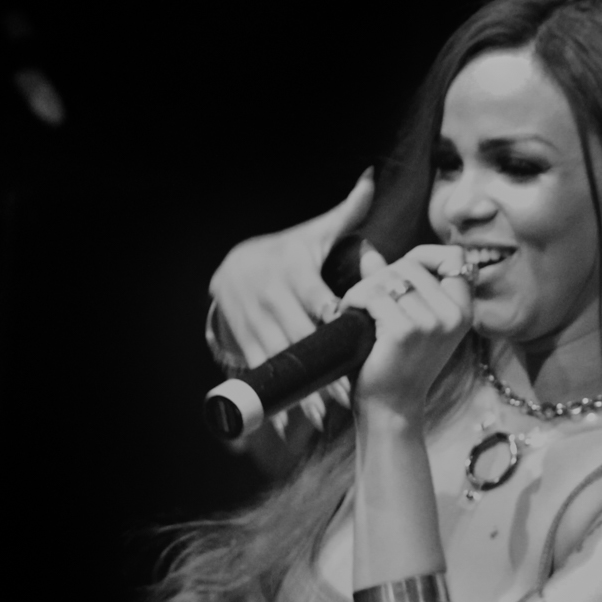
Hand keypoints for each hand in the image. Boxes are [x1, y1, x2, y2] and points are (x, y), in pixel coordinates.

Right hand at [207, 172, 374, 430]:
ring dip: (302, 391)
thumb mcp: (312, 232)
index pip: (317, 299)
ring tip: (325, 417)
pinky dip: (275, 399)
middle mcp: (270, 297)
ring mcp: (254, 322)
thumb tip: (371, 178)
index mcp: (291, 269)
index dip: (335, 323)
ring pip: (281, 361)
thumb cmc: (286, 250)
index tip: (357, 343)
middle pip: (300, 337)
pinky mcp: (245, 342)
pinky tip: (290, 423)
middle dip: (324, 368)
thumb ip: (347, 212)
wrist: (231, 265)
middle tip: (351, 394)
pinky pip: (261, 374)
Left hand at [342, 244, 472, 421]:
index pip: (454, 257)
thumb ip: (394, 284)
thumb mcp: (409, 320)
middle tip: (366, 303)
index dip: (423, 255)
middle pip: (411, 264)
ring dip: (363, 291)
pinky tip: (351, 318)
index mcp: (463, 310)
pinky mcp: (405, 331)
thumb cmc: (397, 364)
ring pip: (388, 277)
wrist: (390, 409)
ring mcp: (432, 322)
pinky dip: (354, 302)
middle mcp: (454, 314)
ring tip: (357, 312)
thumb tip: (368, 252)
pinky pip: (372, 296)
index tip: (399, 272)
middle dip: (380, 278)